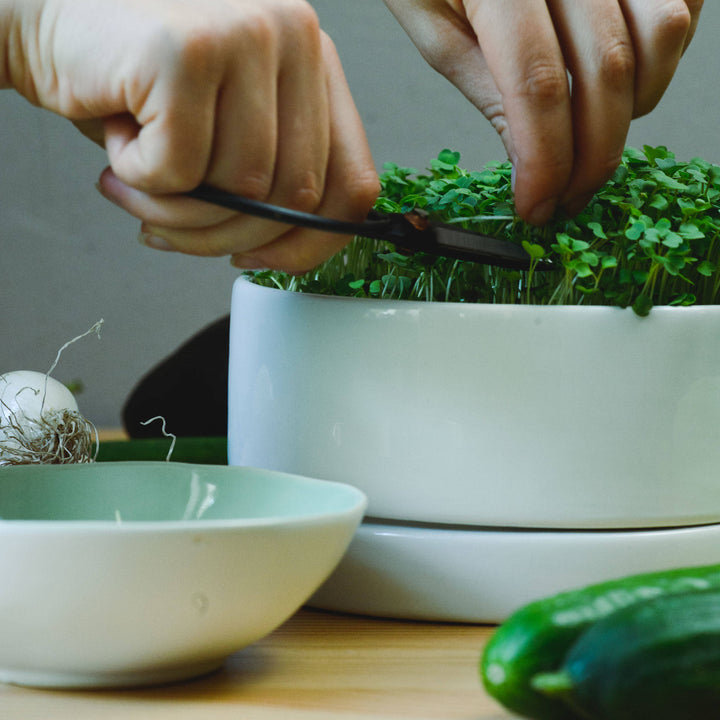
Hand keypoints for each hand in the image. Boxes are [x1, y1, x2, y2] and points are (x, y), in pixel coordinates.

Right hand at [4, 0, 378, 270]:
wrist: (48, 23)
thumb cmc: (137, 88)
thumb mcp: (224, 136)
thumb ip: (269, 183)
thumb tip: (289, 250)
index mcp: (315, 64)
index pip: (353, 185)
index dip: (310, 244)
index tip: (258, 258)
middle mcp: (294, 37)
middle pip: (295, 200)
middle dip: (225, 238)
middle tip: (170, 226)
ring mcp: (248, 34)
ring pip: (241, 192)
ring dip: (175, 212)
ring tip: (136, 175)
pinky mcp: (191, 50)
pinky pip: (182, 172)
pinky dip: (141, 180)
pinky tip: (118, 139)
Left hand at [383, 0, 702, 224]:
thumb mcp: (431, 20)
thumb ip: (483, 83)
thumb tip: (529, 158)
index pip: (536, 85)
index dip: (545, 162)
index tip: (538, 207)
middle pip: (606, 71)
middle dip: (594, 155)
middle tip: (571, 196)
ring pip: (662, 33)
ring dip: (636, 104)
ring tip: (594, 128)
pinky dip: (663, 51)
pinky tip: (622, 72)